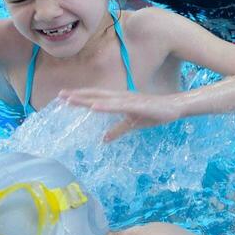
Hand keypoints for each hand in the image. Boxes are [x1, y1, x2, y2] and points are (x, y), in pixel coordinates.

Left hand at [61, 88, 182, 141]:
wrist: (175, 107)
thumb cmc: (155, 113)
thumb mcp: (133, 124)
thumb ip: (117, 130)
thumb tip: (104, 140)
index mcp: (120, 99)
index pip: (96, 96)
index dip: (81, 97)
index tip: (63, 97)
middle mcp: (121, 96)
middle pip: (96, 95)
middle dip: (78, 95)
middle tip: (59, 95)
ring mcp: (128, 100)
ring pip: (103, 99)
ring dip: (86, 99)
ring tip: (71, 100)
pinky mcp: (137, 105)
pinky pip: (118, 106)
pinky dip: (105, 105)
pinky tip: (95, 106)